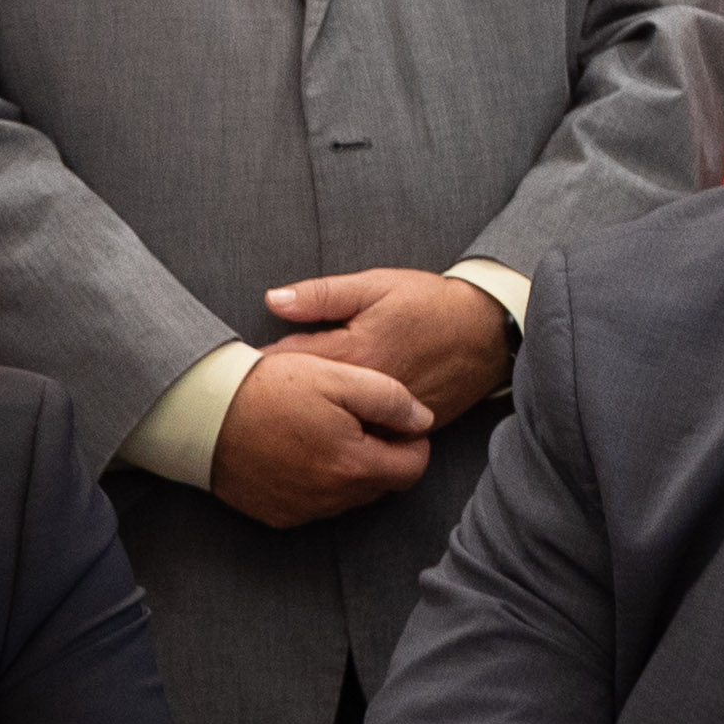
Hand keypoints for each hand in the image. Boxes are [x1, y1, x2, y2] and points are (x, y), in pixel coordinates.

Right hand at [208, 346, 431, 527]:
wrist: (202, 413)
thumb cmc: (270, 388)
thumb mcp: (337, 377)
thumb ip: (390, 398)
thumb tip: (422, 420)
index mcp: (353, 465)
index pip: (413, 468)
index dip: (411, 440)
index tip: (393, 417)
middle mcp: (331, 499)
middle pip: (382, 483)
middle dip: (382, 453)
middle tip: (355, 418)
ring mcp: (303, 511)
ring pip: (350, 495)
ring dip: (350, 468)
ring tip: (324, 430)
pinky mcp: (279, 515)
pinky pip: (317, 503)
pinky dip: (319, 481)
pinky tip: (299, 450)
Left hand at [266, 267, 515, 425]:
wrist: (489, 332)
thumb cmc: (430, 303)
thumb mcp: (374, 285)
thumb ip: (321, 296)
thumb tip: (272, 300)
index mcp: (351, 353)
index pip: (286, 366)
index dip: (256, 367)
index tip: (235, 368)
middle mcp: (365, 393)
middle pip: (304, 402)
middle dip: (275, 398)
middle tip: (243, 396)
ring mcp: (385, 418)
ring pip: (333, 426)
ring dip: (306, 421)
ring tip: (277, 416)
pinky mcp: (403, 431)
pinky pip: (364, 438)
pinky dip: (343, 433)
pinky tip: (324, 429)